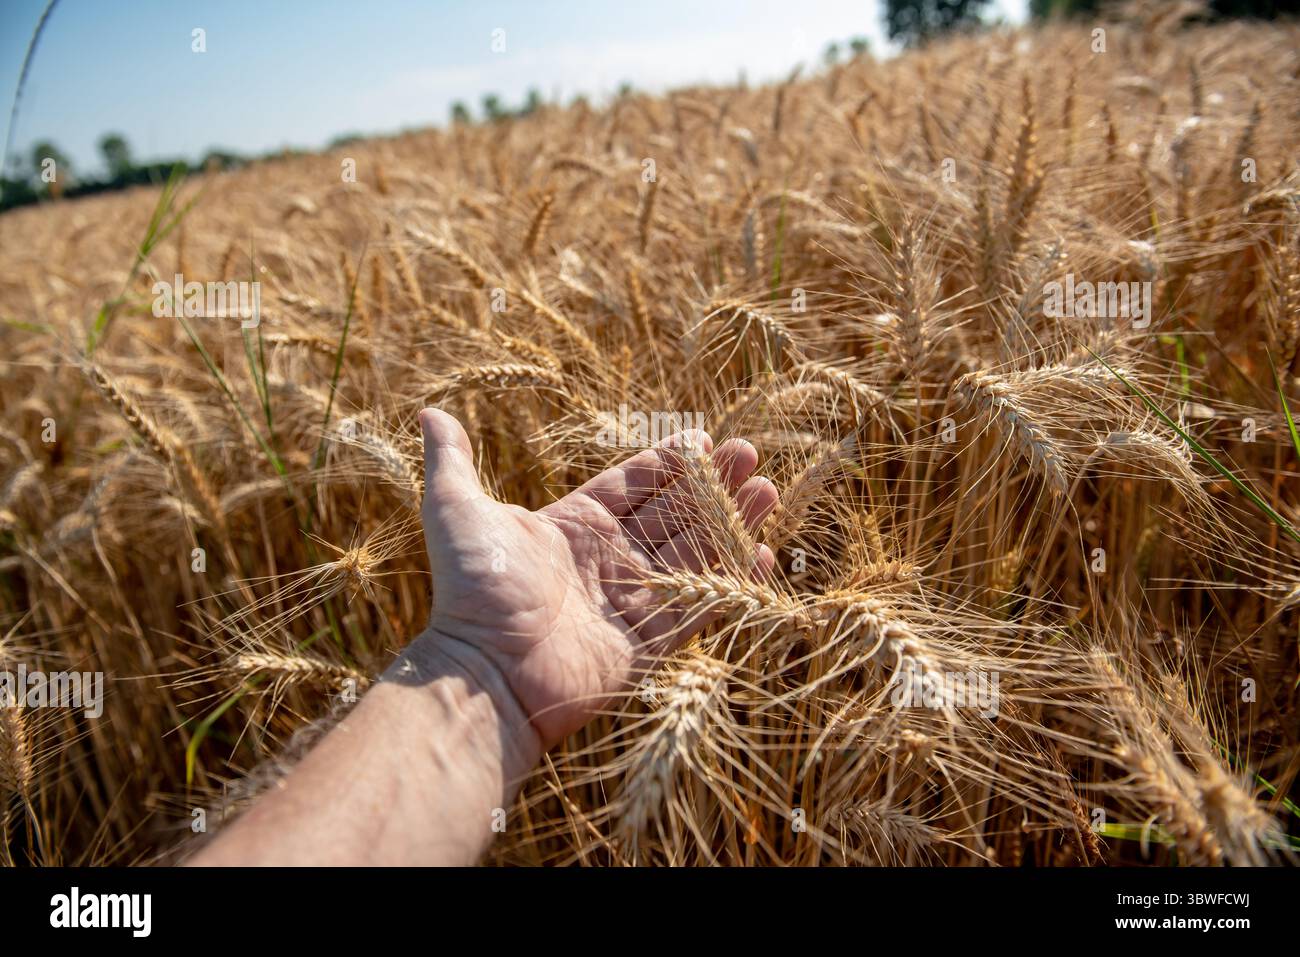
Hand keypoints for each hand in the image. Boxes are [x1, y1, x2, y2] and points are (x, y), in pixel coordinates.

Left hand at [415, 408, 777, 748]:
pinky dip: (731, 581)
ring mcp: (631, 600)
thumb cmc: (473, 590)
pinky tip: (761, 553)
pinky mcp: (650, 643)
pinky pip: (701, 605)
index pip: (632, 484)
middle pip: (673, 513)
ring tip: (768, 491)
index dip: (668, 462)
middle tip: (750, 455)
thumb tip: (429, 412)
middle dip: (713, 485)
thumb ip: (452, 461)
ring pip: (695, 552)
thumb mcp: (457, 511)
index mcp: (572, 525)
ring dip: (731, 522)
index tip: (703, 439)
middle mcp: (607, 560)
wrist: (487, 673)